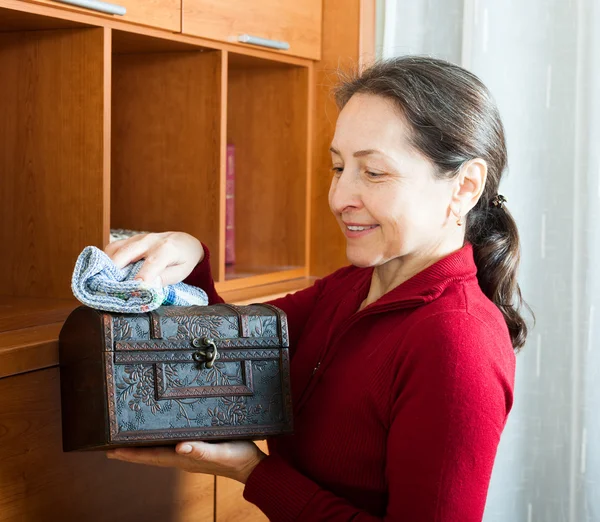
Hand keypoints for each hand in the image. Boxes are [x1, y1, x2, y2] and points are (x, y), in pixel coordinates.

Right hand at [104, 231, 203, 286]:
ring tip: (104, 282)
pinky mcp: (130, 240)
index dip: (143, 276)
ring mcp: (138, 238)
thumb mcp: (182, 271)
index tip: (135, 288)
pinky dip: (107, 260)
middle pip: (126, 253)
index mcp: (167, 248)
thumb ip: (166, 278)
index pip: (152, 262)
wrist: (184, 242)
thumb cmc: (184, 259)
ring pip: (115, 249)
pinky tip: (108, 272)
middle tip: (108, 289)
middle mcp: (150, 241)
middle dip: (115, 270)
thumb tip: (149, 286)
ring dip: (107, 266)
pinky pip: (113, 248)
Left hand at [106, 440, 267, 483]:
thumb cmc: (238, 457)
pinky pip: (171, 447)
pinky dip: (158, 444)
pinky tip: (159, 438)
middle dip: (130, 453)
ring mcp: (189, 455)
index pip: (152, 456)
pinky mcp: (197, 449)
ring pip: (159, 452)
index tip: (111, 450)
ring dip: (141, 449)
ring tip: (126, 445)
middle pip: (150, 456)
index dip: (132, 454)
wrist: (253, 466)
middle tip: (108, 448)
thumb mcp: (221, 451)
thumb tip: (180, 448)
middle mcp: (183, 457)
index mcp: (185, 458)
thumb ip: (201, 450)